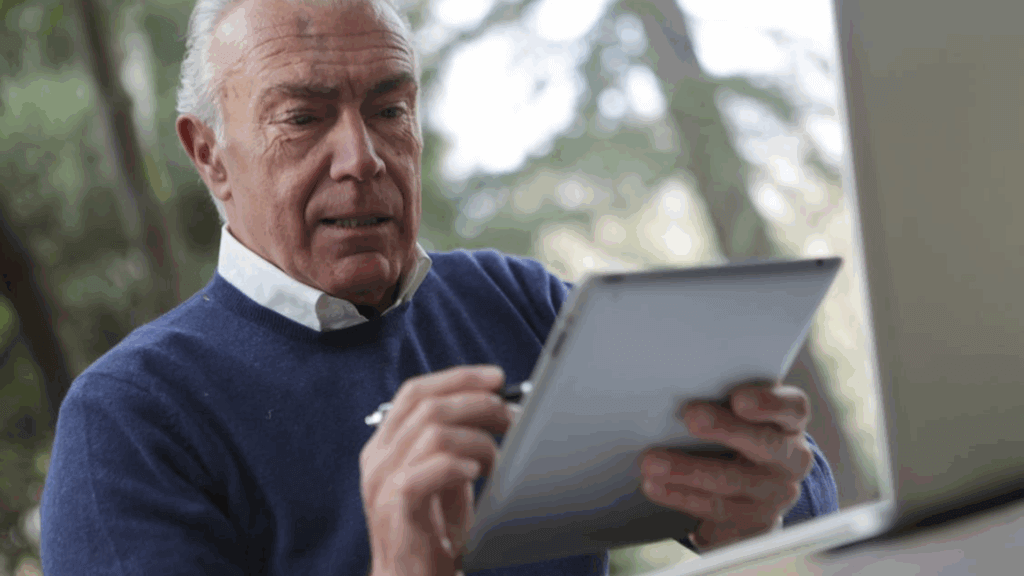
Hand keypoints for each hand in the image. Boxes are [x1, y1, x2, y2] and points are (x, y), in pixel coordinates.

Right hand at [360, 366, 514, 575]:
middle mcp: (379, 459)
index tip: (495, 378)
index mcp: (385, 445)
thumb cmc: (430, 534)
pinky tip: (476, 473)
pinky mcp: (396, 508)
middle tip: (510, 416)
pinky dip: (458, 465)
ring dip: (477, 438)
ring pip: (432, 432)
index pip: (415, 392)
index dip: (458, 378)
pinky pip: (426, 472)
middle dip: (478, 403)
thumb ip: (454, 444)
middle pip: (428, 405)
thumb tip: (493, 410)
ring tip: (496, 459)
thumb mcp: (443, 479)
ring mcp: (383, 483)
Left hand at [640, 381, 813, 550]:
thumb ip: (720, 397)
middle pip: (766, 443)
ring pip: (734, 482)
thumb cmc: (736, 434)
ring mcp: (775, 495)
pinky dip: (682, 498)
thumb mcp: (737, 413)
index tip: (740, 399)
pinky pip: (717, 512)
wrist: (752, 489)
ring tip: (651, 462)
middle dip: (725, 429)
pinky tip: (655, 486)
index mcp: (790, 423)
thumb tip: (676, 389)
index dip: (770, 403)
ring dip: (689, 471)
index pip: (794, 408)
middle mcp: (791, 460)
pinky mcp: (754, 523)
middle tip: (690, 416)